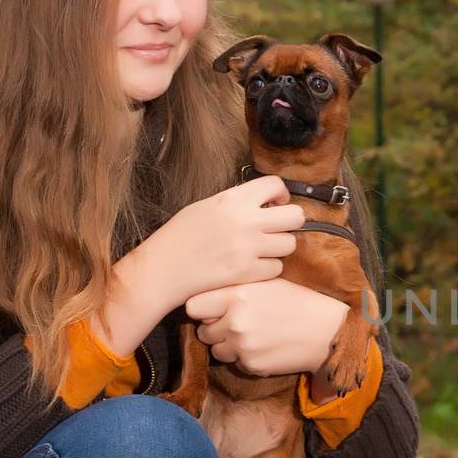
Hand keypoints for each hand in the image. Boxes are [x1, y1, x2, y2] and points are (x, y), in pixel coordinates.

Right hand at [139, 176, 306, 309]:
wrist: (162, 269)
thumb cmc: (180, 237)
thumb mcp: (206, 206)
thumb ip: (237, 202)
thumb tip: (265, 201)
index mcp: (232, 199)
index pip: (276, 184)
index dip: (280, 195)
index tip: (274, 204)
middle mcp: (245, 221)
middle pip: (296, 216)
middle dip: (290, 222)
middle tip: (276, 228)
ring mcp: (248, 248)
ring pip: (290, 244)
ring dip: (279, 248)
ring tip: (261, 250)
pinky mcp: (248, 273)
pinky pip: (277, 268)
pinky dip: (268, 269)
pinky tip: (251, 267)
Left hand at [185, 278, 351, 378]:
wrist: (327, 331)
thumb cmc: (298, 302)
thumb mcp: (267, 284)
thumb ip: (235, 288)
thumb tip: (206, 297)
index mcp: (237, 295)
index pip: (193, 306)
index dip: (203, 308)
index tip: (214, 308)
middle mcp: (235, 320)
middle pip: (202, 331)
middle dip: (215, 329)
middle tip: (236, 324)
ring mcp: (242, 345)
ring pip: (216, 350)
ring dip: (228, 346)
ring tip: (252, 336)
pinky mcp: (251, 365)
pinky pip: (235, 363)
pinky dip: (245, 358)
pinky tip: (265, 347)